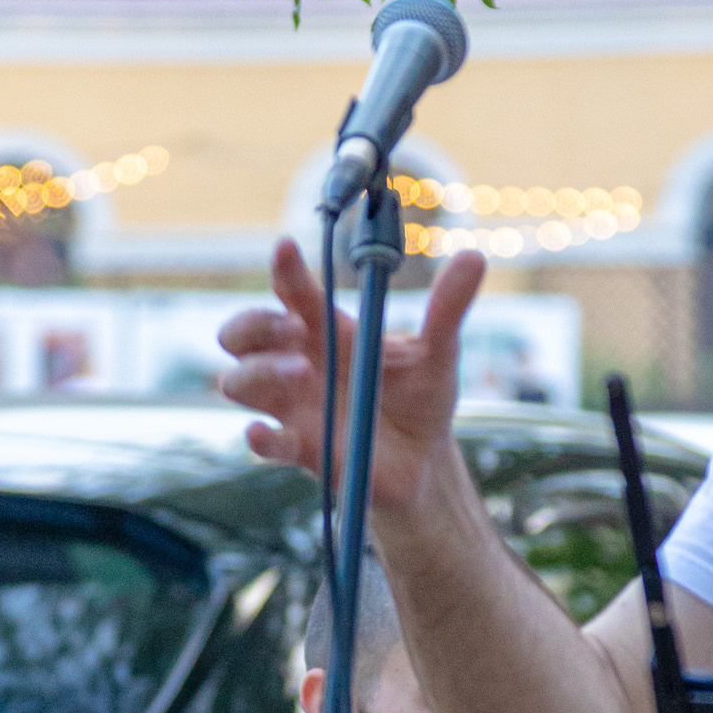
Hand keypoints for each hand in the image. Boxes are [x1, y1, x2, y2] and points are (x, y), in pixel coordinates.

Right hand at [217, 235, 486, 517]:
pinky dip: (258, 439)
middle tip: (295, 326)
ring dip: (257, 372)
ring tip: (301, 371)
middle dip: (255, 324)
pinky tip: (264, 433)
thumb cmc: (421, 399)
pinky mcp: (301, 449)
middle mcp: (298, 364)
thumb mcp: (438, 352)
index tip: (286, 249)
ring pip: (237, 384)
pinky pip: (263, 443)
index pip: (291, 292)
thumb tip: (474, 257)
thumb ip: (447, 309)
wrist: (426, 464)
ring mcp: (293, 408)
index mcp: (326, 332)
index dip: (284, 270)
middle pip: (241, 335)